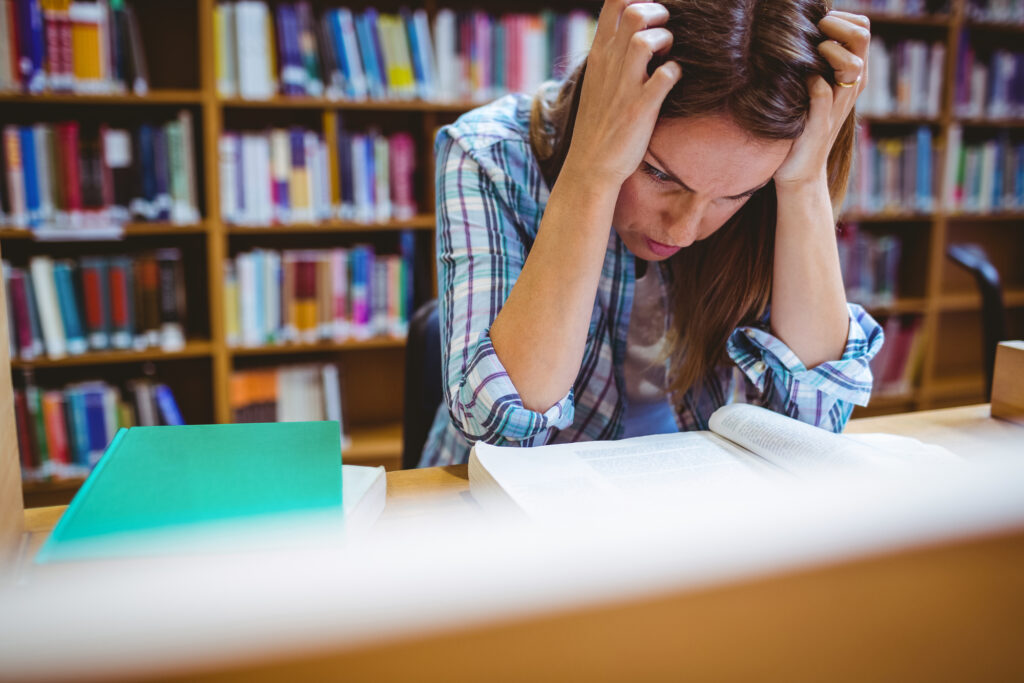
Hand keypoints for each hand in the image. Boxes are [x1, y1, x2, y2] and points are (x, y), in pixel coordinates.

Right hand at [562, 0, 681, 188]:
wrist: (591, 165)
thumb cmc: (598, 123)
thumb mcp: (597, 81)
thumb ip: (613, 55)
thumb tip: (635, 35)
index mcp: (599, 55)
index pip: (614, 4)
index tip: (649, 15)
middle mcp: (610, 65)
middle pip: (634, 13)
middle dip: (658, 13)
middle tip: (664, 30)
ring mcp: (624, 87)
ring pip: (646, 40)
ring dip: (665, 40)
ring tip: (666, 54)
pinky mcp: (640, 108)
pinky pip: (666, 76)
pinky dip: (676, 72)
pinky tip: (673, 79)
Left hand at [774, 10, 869, 189]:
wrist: (801, 172)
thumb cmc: (801, 126)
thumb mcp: (812, 88)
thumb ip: (815, 64)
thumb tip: (802, 31)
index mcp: (852, 74)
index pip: (863, 29)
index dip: (844, 18)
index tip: (820, 22)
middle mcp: (851, 87)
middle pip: (862, 37)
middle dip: (838, 26)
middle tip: (816, 31)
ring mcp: (838, 105)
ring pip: (852, 64)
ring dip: (830, 50)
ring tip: (812, 53)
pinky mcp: (820, 124)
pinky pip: (823, 93)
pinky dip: (813, 83)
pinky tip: (803, 81)